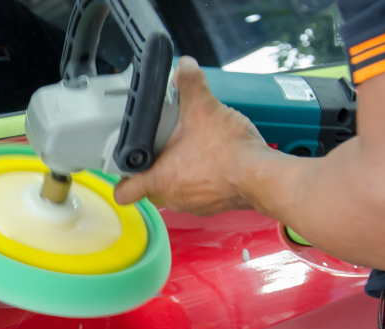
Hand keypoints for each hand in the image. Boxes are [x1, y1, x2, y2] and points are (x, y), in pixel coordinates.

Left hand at [113, 56, 278, 214]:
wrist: (263, 176)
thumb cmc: (229, 152)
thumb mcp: (203, 108)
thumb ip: (189, 83)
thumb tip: (184, 66)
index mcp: (159, 179)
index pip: (124, 192)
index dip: (122, 180)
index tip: (127, 166)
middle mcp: (172, 197)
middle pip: (150, 188)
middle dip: (155, 168)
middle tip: (163, 147)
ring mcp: (193, 204)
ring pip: (175, 190)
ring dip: (179, 173)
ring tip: (191, 150)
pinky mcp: (213, 205)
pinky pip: (198, 193)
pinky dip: (202, 179)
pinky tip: (212, 160)